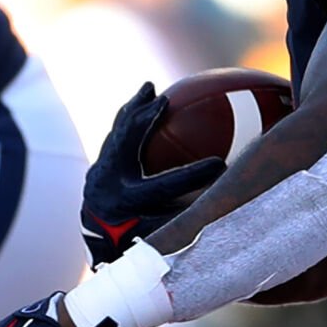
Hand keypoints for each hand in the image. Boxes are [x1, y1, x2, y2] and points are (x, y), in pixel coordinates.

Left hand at [81, 83, 225, 267]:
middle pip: (126, 144)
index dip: (192, 175)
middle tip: (164, 99)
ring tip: (147, 88)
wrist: (97, 238)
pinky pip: (116, 134)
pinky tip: (142, 103)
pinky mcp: (98, 164)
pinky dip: (129, 117)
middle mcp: (107, 184)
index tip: (220, 164)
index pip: (161, 187)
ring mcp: (98, 172)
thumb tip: (229, 204)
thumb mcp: (165, 235)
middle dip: (145, 120)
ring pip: (117, 133)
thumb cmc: (140, 238)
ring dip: (133, 108)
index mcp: (126, 202)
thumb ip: (190, 220)